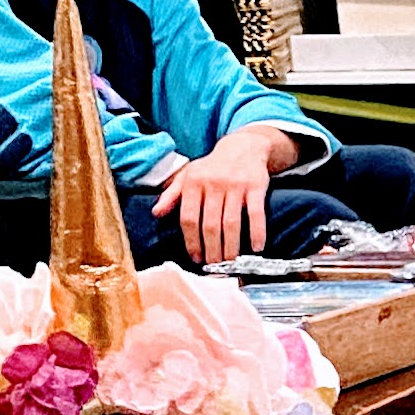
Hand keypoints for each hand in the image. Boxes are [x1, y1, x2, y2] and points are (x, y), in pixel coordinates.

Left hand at [151, 123, 297, 268]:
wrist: (243, 147)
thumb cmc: (213, 167)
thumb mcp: (188, 176)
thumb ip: (171, 195)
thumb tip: (156, 213)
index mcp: (193, 183)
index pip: (189, 218)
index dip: (192, 242)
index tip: (196, 258)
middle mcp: (213, 184)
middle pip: (211, 225)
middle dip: (212, 250)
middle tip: (214, 266)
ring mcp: (235, 186)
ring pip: (231, 223)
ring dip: (231, 247)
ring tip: (230, 263)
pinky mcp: (256, 187)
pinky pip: (256, 214)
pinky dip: (257, 232)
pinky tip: (257, 247)